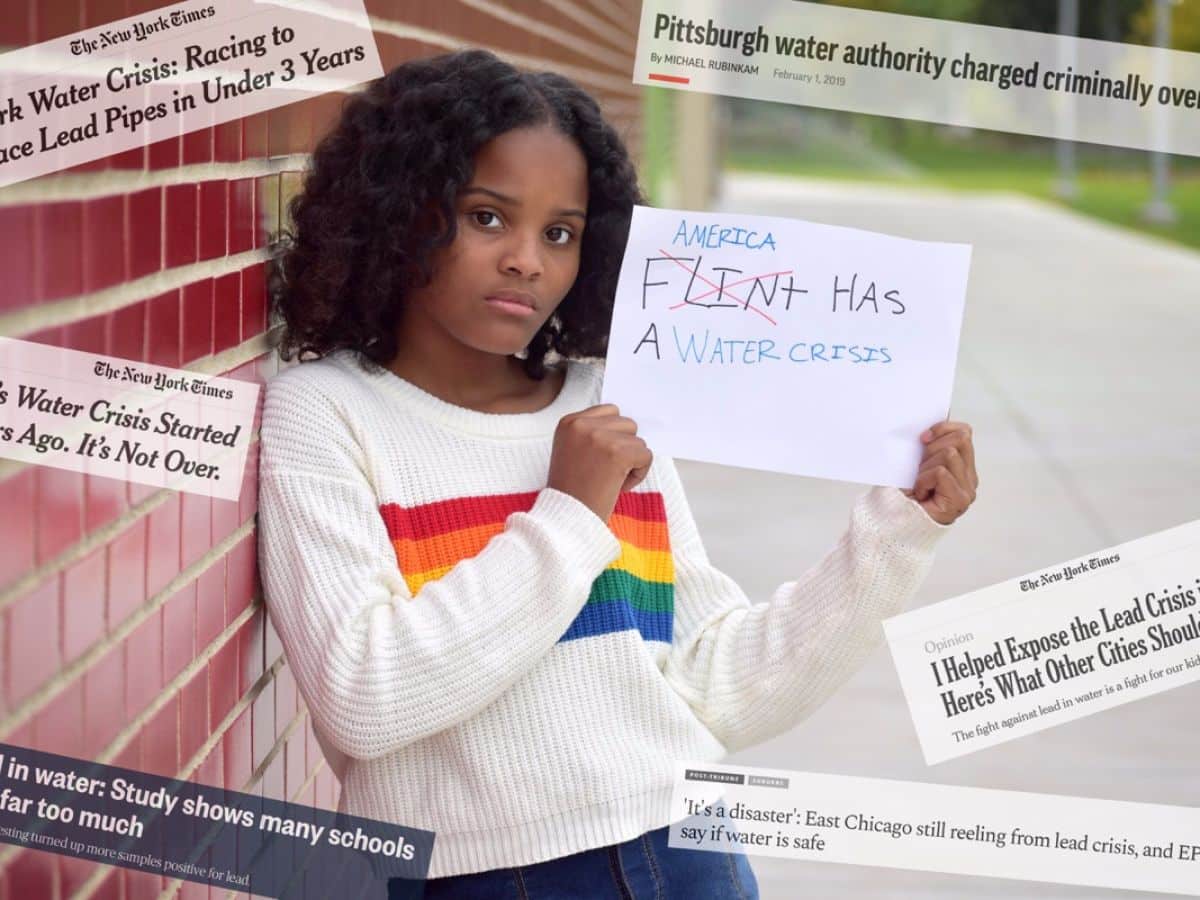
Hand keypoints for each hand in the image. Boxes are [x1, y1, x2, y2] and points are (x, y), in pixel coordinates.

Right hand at [547, 404, 652, 520]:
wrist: (566, 520)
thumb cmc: (573, 492)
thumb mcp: (573, 452)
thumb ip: (594, 434)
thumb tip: (628, 426)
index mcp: (569, 422)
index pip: (610, 411)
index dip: (613, 436)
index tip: (599, 460)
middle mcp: (582, 424)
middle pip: (627, 424)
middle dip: (624, 448)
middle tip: (605, 472)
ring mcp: (599, 436)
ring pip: (638, 440)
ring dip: (632, 462)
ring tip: (609, 480)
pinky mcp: (617, 452)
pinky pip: (646, 455)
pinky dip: (639, 474)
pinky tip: (618, 486)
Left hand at [903, 421, 977, 525]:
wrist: (893, 524)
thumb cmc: (903, 494)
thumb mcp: (917, 463)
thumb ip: (930, 445)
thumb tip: (935, 419)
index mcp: (962, 466)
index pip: (965, 432)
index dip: (943, 428)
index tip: (922, 437)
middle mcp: (969, 478)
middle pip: (961, 438)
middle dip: (933, 447)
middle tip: (919, 467)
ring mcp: (967, 489)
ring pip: (949, 454)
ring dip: (925, 467)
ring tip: (919, 484)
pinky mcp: (960, 500)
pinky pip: (940, 472)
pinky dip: (923, 480)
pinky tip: (919, 494)